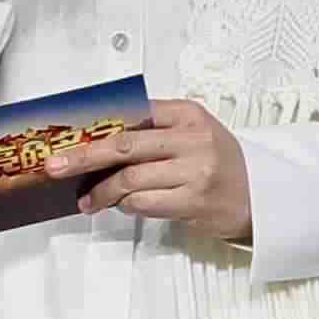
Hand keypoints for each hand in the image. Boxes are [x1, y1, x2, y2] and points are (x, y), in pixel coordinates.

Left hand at [45, 97, 250, 243]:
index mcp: (186, 114)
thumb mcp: (193, 132)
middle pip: (123, 145)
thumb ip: (154, 128)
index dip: (96, 125)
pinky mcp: (193, 201)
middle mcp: (191, 139)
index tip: (68, 135)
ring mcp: (193, 172)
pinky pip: (144, 204)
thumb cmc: (219, 162)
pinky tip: (120, 206)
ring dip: (102, 192)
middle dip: (82, 157)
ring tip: (88, 200)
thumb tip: (97, 137)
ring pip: (130, 180)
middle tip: (55, 166)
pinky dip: (126, 206)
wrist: (262, 196)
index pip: (131, 113)